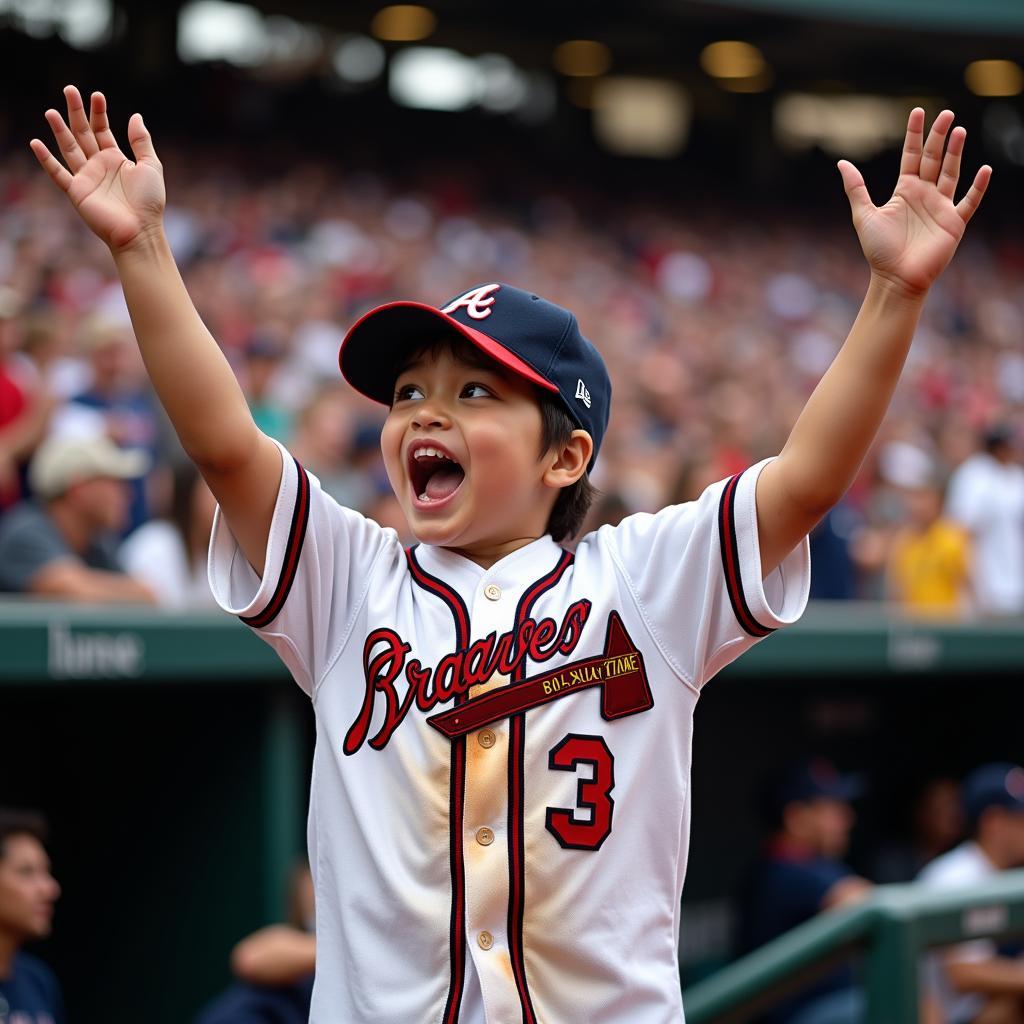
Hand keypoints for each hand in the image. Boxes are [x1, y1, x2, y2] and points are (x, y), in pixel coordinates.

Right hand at [30, 86, 164, 252]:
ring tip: (51, 111)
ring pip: (69, 148)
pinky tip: (36, 143)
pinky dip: (46, 160)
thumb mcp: (150, 166)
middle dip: (76, 112)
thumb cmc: (149, 201)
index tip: (96, 95)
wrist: (141, 230)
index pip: (102, 130)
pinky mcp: (76, 192)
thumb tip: (135, 115)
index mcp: (116, 159)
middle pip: (83, 134)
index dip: (98, 113)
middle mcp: (99, 166)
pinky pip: (58, 174)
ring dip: (59, 130)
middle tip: (69, 89)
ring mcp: (86, 178)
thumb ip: (141, 141)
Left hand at [838, 108, 990, 297]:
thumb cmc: (878, 250)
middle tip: (946, 113)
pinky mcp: (954, 223)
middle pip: (934, 159)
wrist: (895, 278)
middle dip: (939, 136)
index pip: (912, 156)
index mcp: (904, 191)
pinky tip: (985, 170)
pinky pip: (969, 201)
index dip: (914, 135)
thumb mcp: (864, 214)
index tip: (918, 112)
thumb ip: (856, 188)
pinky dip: (978, 187)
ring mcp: (941, 207)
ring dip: (956, 153)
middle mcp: (924, 195)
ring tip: (960, 131)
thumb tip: (841, 163)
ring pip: (951, 173)